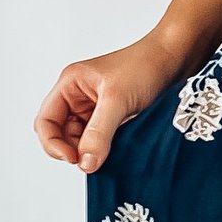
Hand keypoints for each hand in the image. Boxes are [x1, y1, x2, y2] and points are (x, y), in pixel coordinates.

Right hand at [33, 36, 179, 173]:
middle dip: (73, 149)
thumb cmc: (144, 66)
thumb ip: (99, 133)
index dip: (53, 144)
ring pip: (82, 139)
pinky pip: (100, 138)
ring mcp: (95, 107)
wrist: (175, 58)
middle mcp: (78, 96)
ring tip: (108, 154)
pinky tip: (117, 151)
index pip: (46, 122)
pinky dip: (104, 148)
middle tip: (91, 162)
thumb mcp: (117, 100)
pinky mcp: (113, 116)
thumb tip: (85, 163)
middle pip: (62, 134)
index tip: (72, 159)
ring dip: (90, 150)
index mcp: (70, 85)